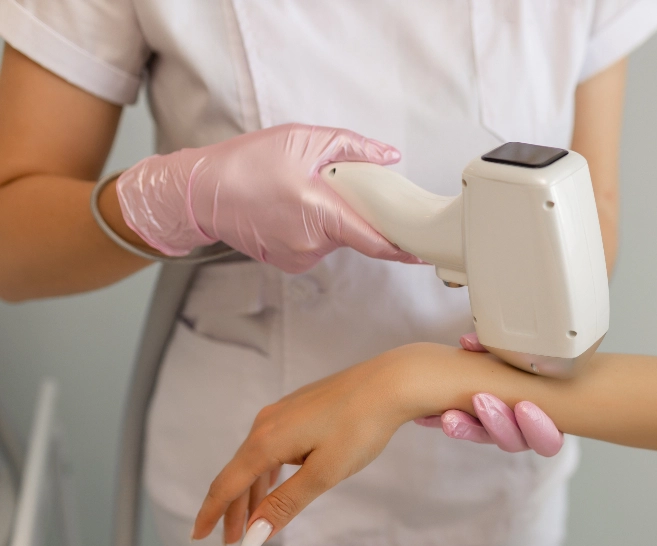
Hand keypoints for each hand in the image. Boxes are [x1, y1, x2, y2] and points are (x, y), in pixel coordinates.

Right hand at [116, 123, 419, 272]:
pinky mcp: (288, 263)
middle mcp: (313, 244)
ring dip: (330, 219)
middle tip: (329, 185)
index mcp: (321, 214)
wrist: (201, 192)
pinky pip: (315, 245)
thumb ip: (353, 148)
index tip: (424, 251)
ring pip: (334, 238)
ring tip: (298, 194)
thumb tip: (389, 157)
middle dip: (353, 211)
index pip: (375, 241)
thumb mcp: (303, 141)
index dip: (403, 247)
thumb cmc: (246, 163)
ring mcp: (300, 258)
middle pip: (354, 233)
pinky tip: (289, 210)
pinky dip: (313, 228)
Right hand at [191, 349, 420, 545]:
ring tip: (254, 518)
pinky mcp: (299, 407)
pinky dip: (267, 470)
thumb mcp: (324, 473)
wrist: (391, 382)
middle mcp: (266, 424)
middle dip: (233, 509)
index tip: (198, 537)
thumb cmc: (360, 427)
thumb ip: (284, 504)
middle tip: (232, 541)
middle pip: (238, 473)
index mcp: (266, 442)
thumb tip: (251, 539)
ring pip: (256, 458)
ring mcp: (282, 412)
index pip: (227, 484)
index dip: (211, 513)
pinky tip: (274, 479)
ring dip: (252, 491)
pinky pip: (271, 445)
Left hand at [414, 333, 563, 455]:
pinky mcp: (473, 428)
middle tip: (480, 400)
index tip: (523, 406)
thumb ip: (501, 351)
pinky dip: (448, 421)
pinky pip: (462, 430)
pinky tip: (429, 417)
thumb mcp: (517, 355)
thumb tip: (469, 342)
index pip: (548, 440)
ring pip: (485, 439)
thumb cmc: (523, 360)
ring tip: (450, 416)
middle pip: (514, 442)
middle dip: (497, 422)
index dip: (539, 427)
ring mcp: (498, 432)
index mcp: (546, 420)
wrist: (487, 365)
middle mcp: (523, 433)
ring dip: (468, 427)